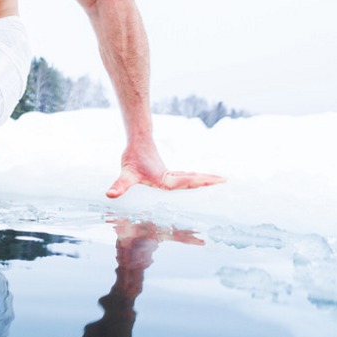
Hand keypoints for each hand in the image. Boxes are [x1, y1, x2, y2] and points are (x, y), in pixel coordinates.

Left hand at [106, 143, 223, 197]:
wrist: (137, 141)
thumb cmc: (132, 158)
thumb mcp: (126, 175)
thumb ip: (119, 186)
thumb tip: (110, 195)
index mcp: (166, 180)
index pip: (187, 182)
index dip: (201, 182)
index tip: (217, 180)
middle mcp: (171, 178)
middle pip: (194, 179)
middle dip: (209, 180)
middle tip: (226, 180)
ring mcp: (171, 175)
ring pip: (192, 177)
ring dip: (206, 179)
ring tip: (221, 180)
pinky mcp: (168, 173)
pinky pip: (186, 177)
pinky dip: (196, 179)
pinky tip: (199, 181)